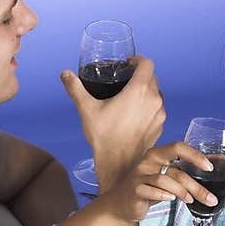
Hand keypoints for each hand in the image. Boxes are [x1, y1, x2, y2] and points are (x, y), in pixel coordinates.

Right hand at [60, 56, 164, 187]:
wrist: (118, 165)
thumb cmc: (104, 136)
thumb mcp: (86, 109)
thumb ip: (75, 88)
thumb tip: (65, 74)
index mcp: (139, 90)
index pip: (146, 64)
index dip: (138, 60)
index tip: (128, 64)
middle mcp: (154, 100)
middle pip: (152, 78)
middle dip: (139, 76)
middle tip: (124, 81)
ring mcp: (159, 115)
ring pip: (156, 95)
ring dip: (145, 92)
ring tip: (129, 99)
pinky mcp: (159, 127)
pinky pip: (157, 111)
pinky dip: (148, 108)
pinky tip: (134, 116)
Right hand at [99, 142, 218, 224]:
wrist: (120, 205)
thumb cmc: (147, 188)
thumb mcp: (168, 176)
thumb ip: (188, 169)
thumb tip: (219, 160)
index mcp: (157, 155)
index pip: (178, 147)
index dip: (195, 155)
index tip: (210, 167)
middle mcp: (147, 162)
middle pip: (176, 170)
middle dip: (196, 186)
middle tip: (210, 198)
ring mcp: (139, 176)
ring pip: (165, 180)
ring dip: (182, 192)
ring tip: (190, 201)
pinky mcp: (134, 190)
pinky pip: (150, 190)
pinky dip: (162, 195)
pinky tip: (171, 199)